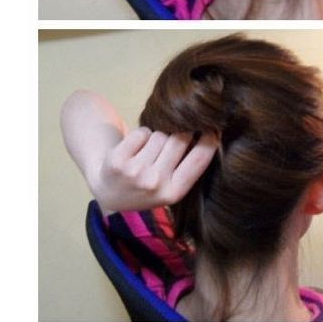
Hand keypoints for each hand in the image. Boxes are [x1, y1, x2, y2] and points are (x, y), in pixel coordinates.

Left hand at [93, 127, 218, 213]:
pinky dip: (141, 135)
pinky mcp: (118, 159)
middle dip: (179, 133)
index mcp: (173, 193)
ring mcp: (135, 172)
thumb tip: (211, 132)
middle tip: (172, 140)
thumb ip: (188, 167)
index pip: (198, 159)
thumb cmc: (147, 187)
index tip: (213, 128)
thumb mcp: (171, 188)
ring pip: (160, 134)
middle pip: (179, 139)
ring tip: (151, 150)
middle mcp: (155, 183)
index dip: (209, 139)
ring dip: (158, 135)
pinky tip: (136, 148)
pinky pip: (142, 132)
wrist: (110, 193)